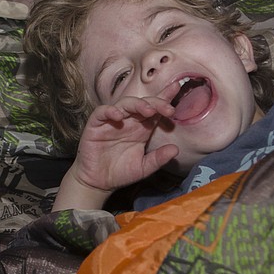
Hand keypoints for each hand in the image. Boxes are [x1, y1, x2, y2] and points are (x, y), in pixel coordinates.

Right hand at [52, 96, 178, 210]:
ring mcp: (112, 121)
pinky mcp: (96, 125)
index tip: (177, 90)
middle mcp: (129, 121)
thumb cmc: (120, 173)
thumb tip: (176, 149)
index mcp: (142, 128)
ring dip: (138, 105)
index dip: (165, 99)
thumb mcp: (143, 168)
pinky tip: (118, 116)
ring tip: (149, 111)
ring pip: (125, 104)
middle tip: (168, 109)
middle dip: (157, 103)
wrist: (98, 183)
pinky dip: (110, 111)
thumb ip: (158, 159)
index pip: (155, 110)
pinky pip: (102, 112)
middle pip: (144, 104)